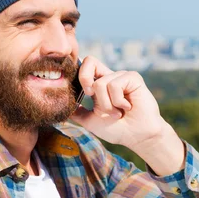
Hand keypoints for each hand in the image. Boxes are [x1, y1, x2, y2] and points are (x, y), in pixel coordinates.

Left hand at [72, 56, 185, 174]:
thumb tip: (61, 106)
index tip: (82, 95)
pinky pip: (115, 85)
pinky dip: (118, 102)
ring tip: (117, 114)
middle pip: (90, 60)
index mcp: (99, 84)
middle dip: (85, 79)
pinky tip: (127, 107)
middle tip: (90, 96)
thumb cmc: (117, 129)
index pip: (84, 66)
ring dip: (107, 105)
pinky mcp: (133, 78)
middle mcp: (110, 77)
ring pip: (100, 83)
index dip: (78, 75)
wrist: (136, 137)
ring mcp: (121, 76)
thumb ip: (77, 112)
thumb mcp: (90, 121)